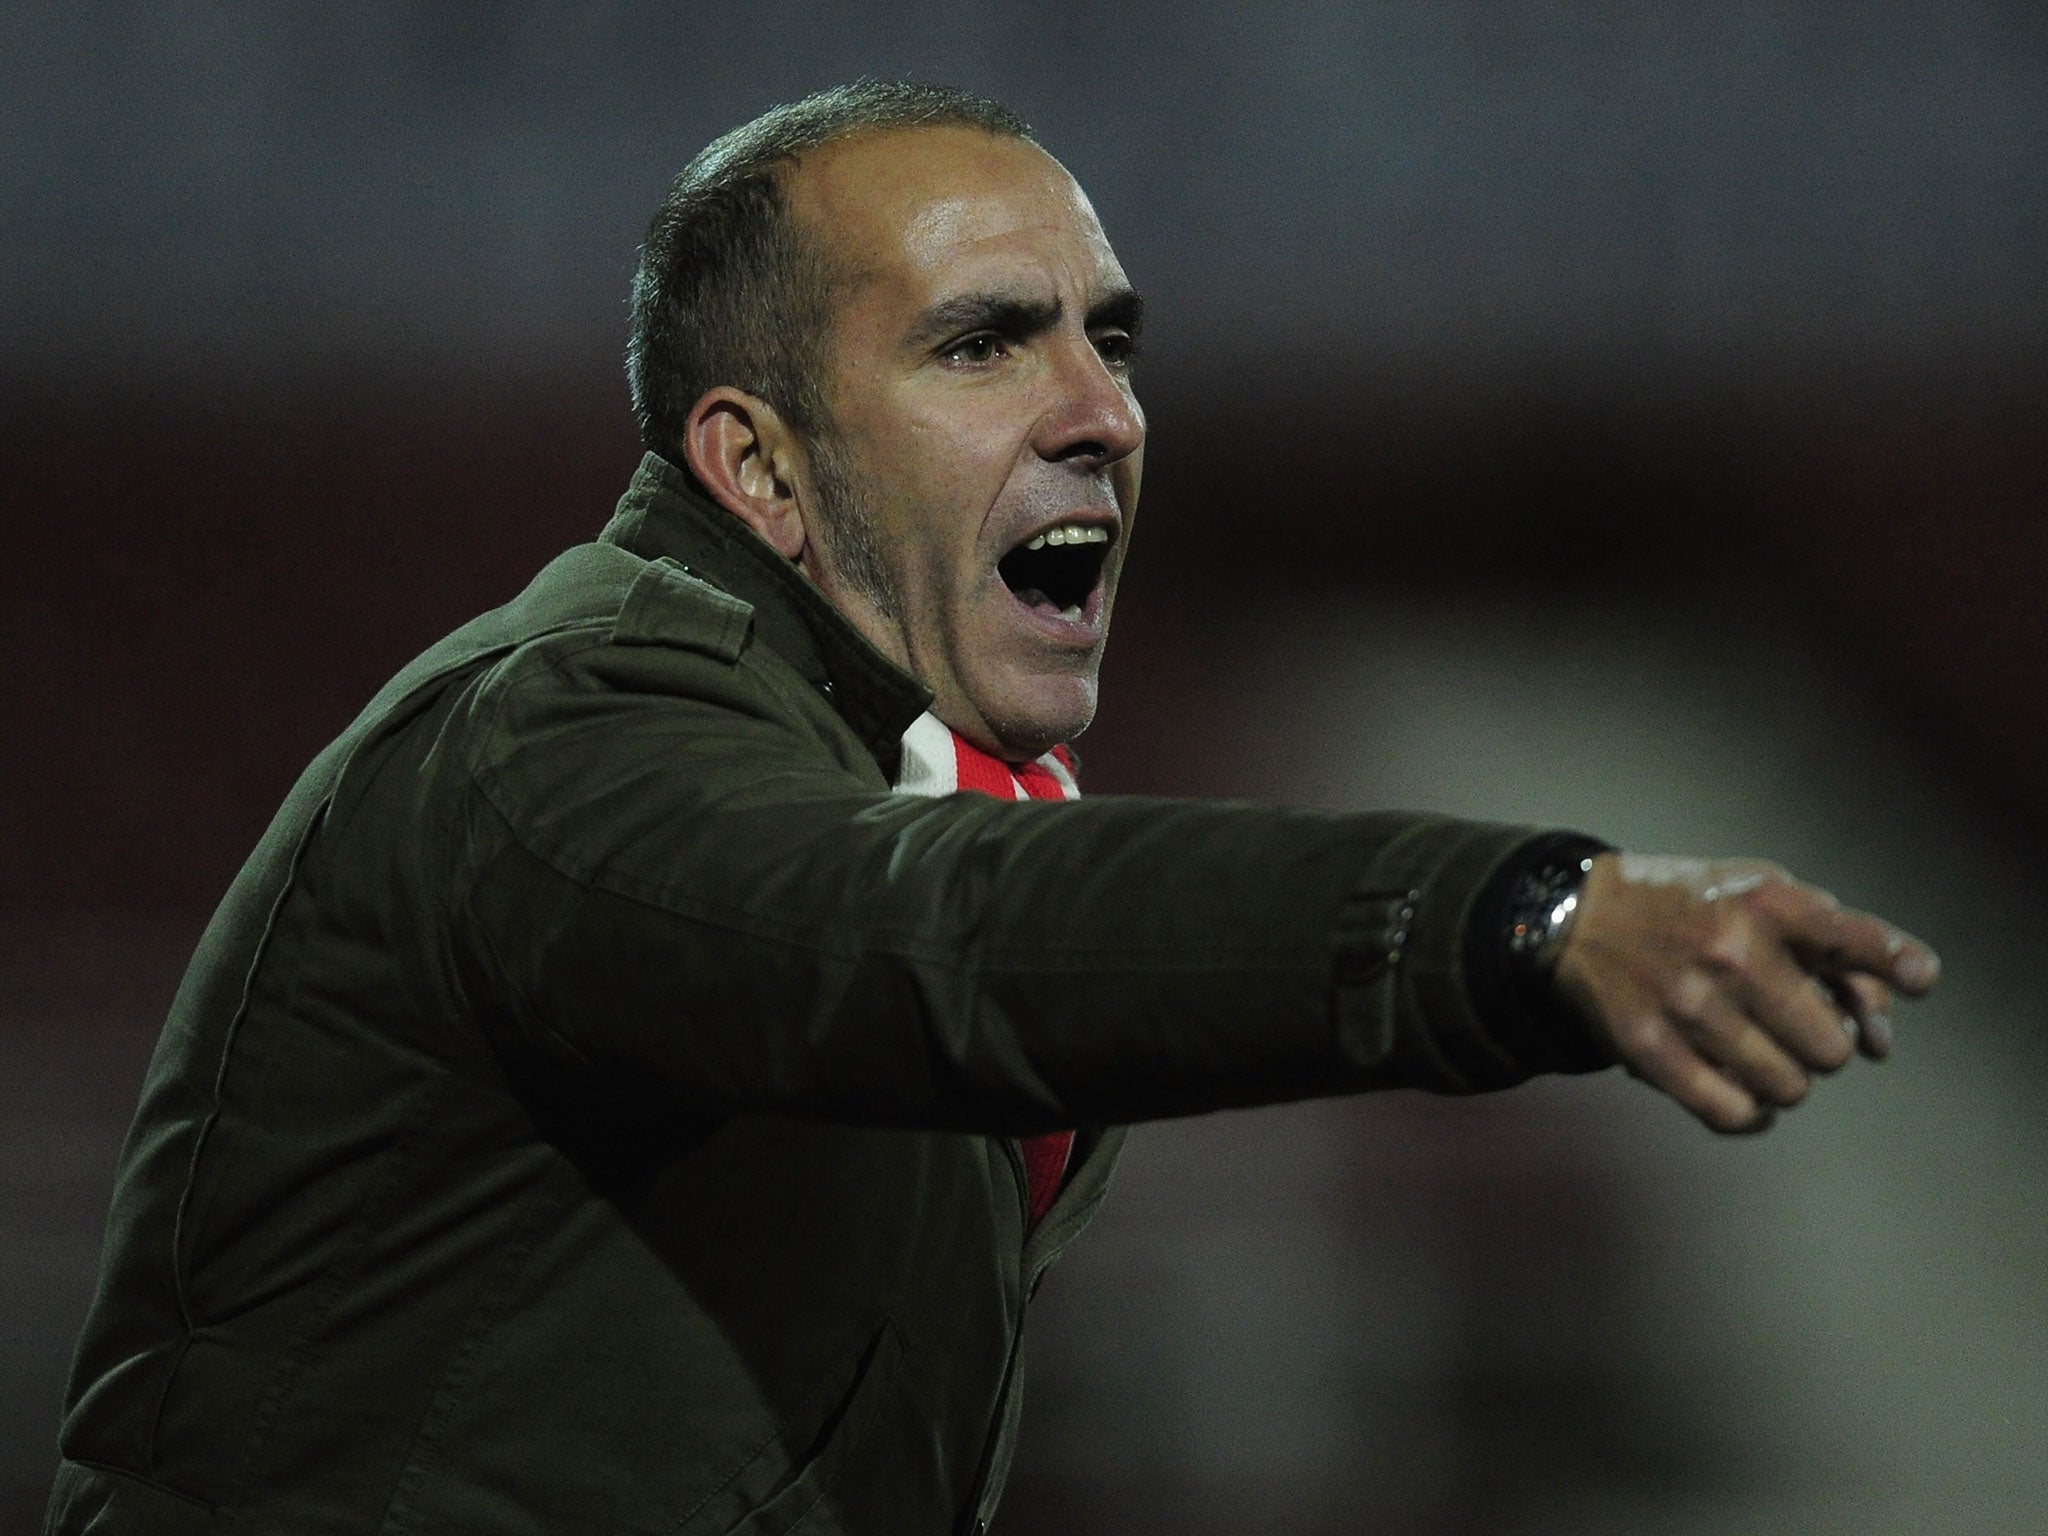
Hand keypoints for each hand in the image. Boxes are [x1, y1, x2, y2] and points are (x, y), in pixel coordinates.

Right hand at [1551, 854, 1939, 1133]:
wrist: (1578, 918)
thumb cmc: (1691, 908)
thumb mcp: (1761, 895)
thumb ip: (1834, 950)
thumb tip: (1879, 1042)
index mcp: (1764, 903)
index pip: (1854, 940)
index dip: (1900, 963)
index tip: (1920, 978)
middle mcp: (1730, 951)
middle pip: (1831, 1047)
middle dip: (1824, 1045)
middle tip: (1797, 1030)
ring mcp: (1688, 1005)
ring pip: (1789, 1088)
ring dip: (1787, 1081)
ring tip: (1764, 1057)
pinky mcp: (1649, 1050)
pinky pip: (1733, 1114)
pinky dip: (1751, 1114)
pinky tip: (1746, 1094)